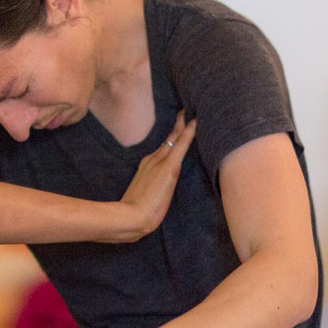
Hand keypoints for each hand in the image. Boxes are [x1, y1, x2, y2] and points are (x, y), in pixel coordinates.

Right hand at [113, 112, 196, 241]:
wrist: (131, 216)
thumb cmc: (135, 213)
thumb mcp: (141, 198)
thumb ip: (147, 192)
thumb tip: (152, 195)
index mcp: (146, 167)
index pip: (162, 149)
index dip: (171, 138)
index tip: (177, 127)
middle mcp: (152, 160)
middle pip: (168, 140)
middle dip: (178, 125)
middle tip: (185, 111)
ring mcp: (160, 162)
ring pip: (175, 139)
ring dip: (184, 126)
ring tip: (192, 113)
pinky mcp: (169, 167)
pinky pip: (181, 145)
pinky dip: (189, 133)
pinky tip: (196, 122)